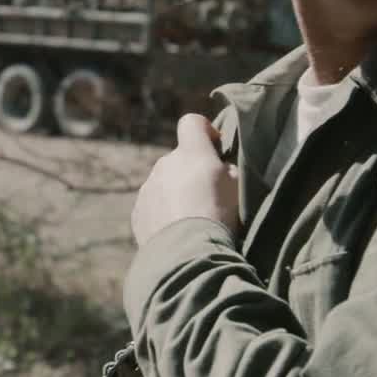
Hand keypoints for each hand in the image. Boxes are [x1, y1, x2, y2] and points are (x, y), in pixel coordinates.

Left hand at [131, 114, 239, 244]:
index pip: (192, 123)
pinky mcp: (138, 212)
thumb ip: (227, 170)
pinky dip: (164, 213)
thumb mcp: (238, 187)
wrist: (186, 253)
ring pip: (164, 183)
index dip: (204, 132)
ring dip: (177, 194)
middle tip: (210, 198)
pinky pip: (153, 205)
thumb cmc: (219, 216)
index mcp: (191, 153)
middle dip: (192, 171)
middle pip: (179, 159)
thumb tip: (220, 170)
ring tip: (193, 221)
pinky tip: (178, 233)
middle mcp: (164, 164)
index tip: (215, 149)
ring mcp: (148, 188)